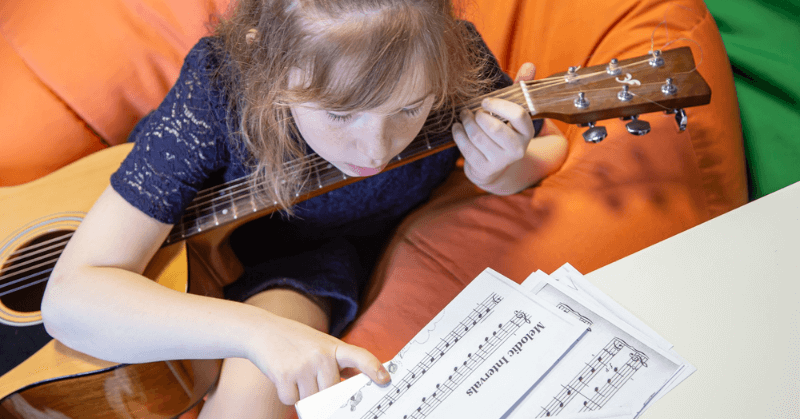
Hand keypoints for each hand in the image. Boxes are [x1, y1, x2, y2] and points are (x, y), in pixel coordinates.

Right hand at [247, 312, 389, 404]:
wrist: (262, 330)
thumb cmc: (296, 341)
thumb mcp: (321, 344)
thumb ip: (340, 362)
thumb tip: (360, 380)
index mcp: (333, 346)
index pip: (359, 356)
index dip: (373, 367)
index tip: (384, 379)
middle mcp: (321, 355)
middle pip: (331, 390)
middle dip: (321, 390)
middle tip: (308, 376)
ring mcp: (303, 365)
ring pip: (311, 398)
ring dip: (302, 393)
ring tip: (294, 373)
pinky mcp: (285, 375)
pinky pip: (292, 400)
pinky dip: (287, 394)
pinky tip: (283, 377)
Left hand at [452, 63, 536, 190]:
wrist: (494, 167)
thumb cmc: (502, 131)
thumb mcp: (512, 112)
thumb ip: (519, 89)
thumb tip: (529, 65)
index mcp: (527, 132)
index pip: (518, 115)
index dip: (499, 105)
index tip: (485, 101)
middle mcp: (518, 149)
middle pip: (494, 127)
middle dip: (477, 115)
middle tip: (470, 110)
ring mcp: (501, 161)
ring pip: (478, 136)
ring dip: (466, 122)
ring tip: (463, 116)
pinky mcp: (485, 168)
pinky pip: (466, 147)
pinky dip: (458, 134)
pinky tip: (457, 128)